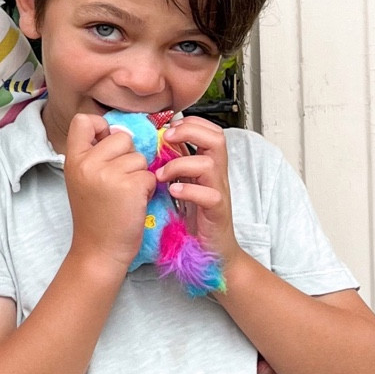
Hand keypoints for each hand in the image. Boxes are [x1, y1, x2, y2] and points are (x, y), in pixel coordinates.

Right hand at [63, 113, 156, 272]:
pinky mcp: (130, 187)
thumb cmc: (95, 215)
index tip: (106, 146)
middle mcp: (88, 163)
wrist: (98, 250)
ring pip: (139, 157)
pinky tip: (134, 203)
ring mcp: (108, 174)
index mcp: (73, 159)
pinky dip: (147, 189)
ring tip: (126, 194)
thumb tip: (122, 133)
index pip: (84, 120)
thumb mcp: (83, 180)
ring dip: (139, 174)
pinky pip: (149, 175)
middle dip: (128, 156)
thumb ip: (95, 155)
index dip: (102, 127)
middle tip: (119, 181)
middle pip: (121, 137)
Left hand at [158, 116, 243, 270]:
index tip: (166, 129)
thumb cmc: (194, 218)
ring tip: (161, 175)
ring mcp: (218, 192)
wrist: (210, 251)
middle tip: (165, 139)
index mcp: (208, 164)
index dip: (190, 123)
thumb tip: (155, 143)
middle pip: (216, 138)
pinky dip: (189, 190)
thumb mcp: (183, 184)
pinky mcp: (217, 212)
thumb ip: (175, 164)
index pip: (210, 130)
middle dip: (189, 132)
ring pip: (209, 164)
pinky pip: (210, 195)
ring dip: (180, 164)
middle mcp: (217, 175)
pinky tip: (172, 192)